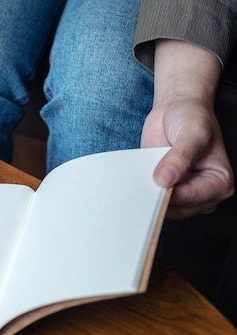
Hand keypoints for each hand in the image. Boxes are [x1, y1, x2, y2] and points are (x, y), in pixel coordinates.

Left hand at [141, 96, 232, 217]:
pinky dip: (141, 190)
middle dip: (158, 197)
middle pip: (176, 207)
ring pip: (161, 206)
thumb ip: (180, 157)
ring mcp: (181, 191)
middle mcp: (202, 192)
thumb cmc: (193, 117)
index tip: (154, 184)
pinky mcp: (163, 187)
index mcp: (219, 182)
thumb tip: (165, 179)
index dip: (171, 194)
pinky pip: (149, 196)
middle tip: (142, 184)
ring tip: (139, 180)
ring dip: (148, 195)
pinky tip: (134, 181)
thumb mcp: (193, 133)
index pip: (191, 197)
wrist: (176, 107)